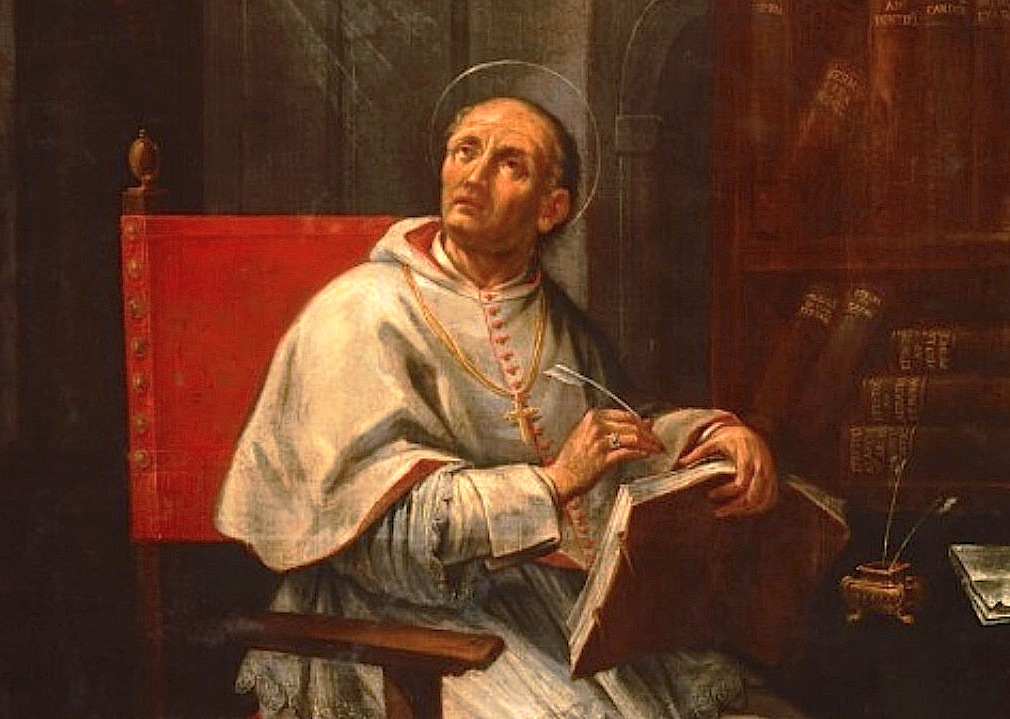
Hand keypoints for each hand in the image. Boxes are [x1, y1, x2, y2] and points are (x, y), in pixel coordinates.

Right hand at [543, 409, 663, 504]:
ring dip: (648, 444)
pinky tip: (645, 455)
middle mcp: (596, 426)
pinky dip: (640, 453)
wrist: (560, 478)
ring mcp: (599, 442)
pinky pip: (628, 453)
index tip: (650, 431)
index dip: (641, 423)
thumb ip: (615, 428)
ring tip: (655, 450)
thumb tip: (646, 422)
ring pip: (633, 438)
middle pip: (632, 425)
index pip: (626, 415)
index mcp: (592, 417)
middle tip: (657, 442)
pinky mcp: (602, 459)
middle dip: (649, 434)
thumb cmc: (575, 459)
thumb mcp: (590, 436)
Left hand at [677, 423, 777, 518]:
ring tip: (728, 513)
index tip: (710, 495)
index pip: (741, 483)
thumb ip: (697, 452)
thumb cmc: (729, 438)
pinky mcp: (773, 479)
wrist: (748, 433)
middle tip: (718, 512)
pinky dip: (759, 508)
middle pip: (753, 496)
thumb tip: (679, 462)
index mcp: (747, 458)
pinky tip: (742, 511)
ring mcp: (769, 474)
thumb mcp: (713, 441)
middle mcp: (761, 467)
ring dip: (746, 511)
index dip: (726, 492)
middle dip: (735, 507)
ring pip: (763, 500)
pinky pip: (770, 499)